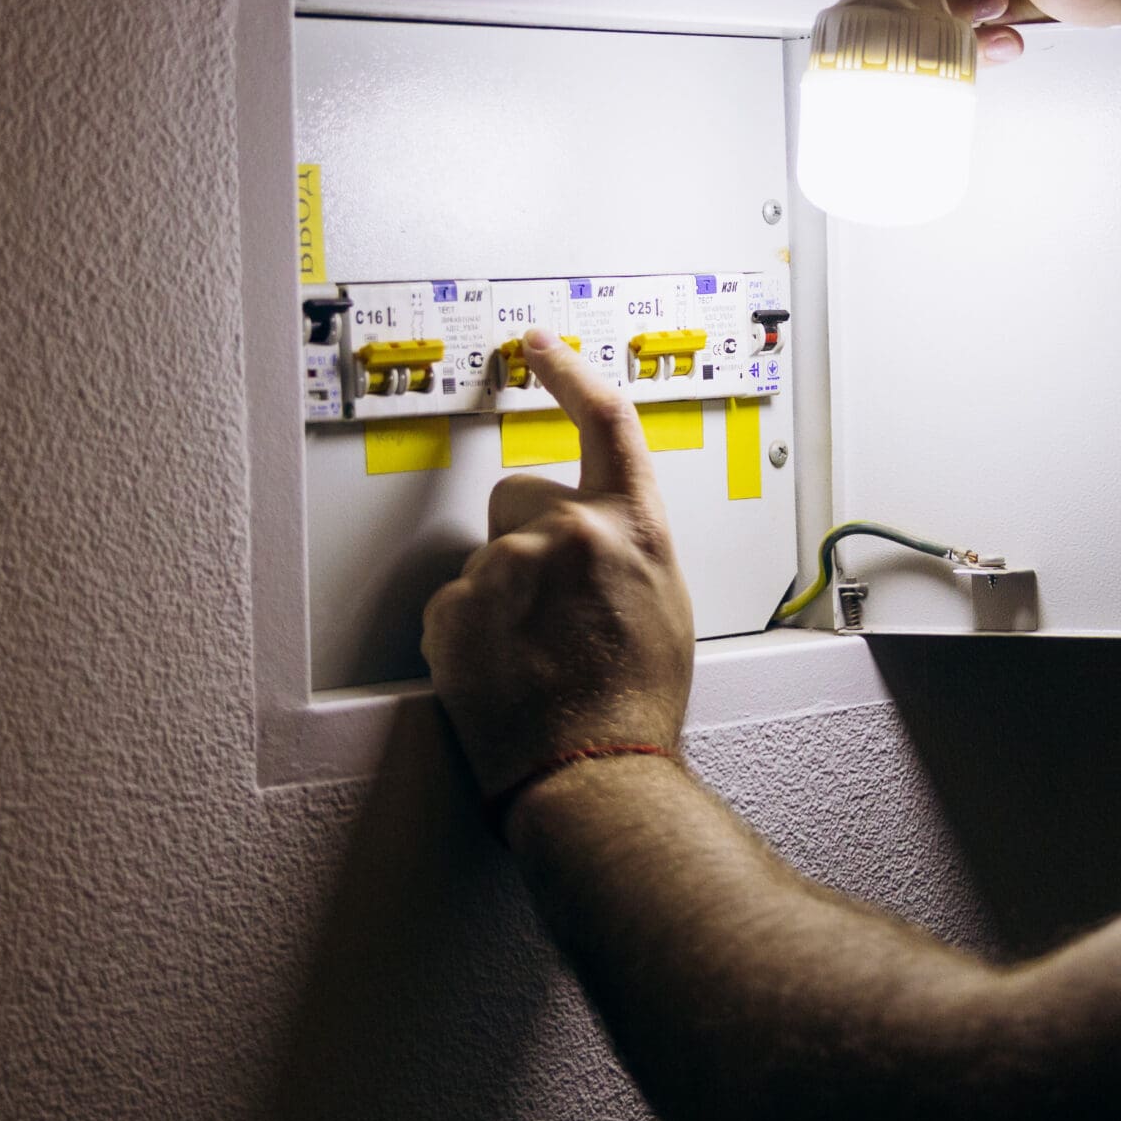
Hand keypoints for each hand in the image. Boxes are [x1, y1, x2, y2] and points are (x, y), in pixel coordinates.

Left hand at [422, 329, 694, 797]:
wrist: (593, 772)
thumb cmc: (637, 705)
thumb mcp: (666, 604)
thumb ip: (630, 549)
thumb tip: (604, 536)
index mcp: (634, 526)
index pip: (603, 419)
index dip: (568, 372)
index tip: (540, 348)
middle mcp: (572, 532)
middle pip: (521, 495)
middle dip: (525, 537)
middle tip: (547, 605)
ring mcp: (506, 567)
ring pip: (487, 558)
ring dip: (500, 595)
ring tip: (532, 655)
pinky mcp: (454, 609)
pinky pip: (454, 605)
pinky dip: (469, 635)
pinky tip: (502, 671)